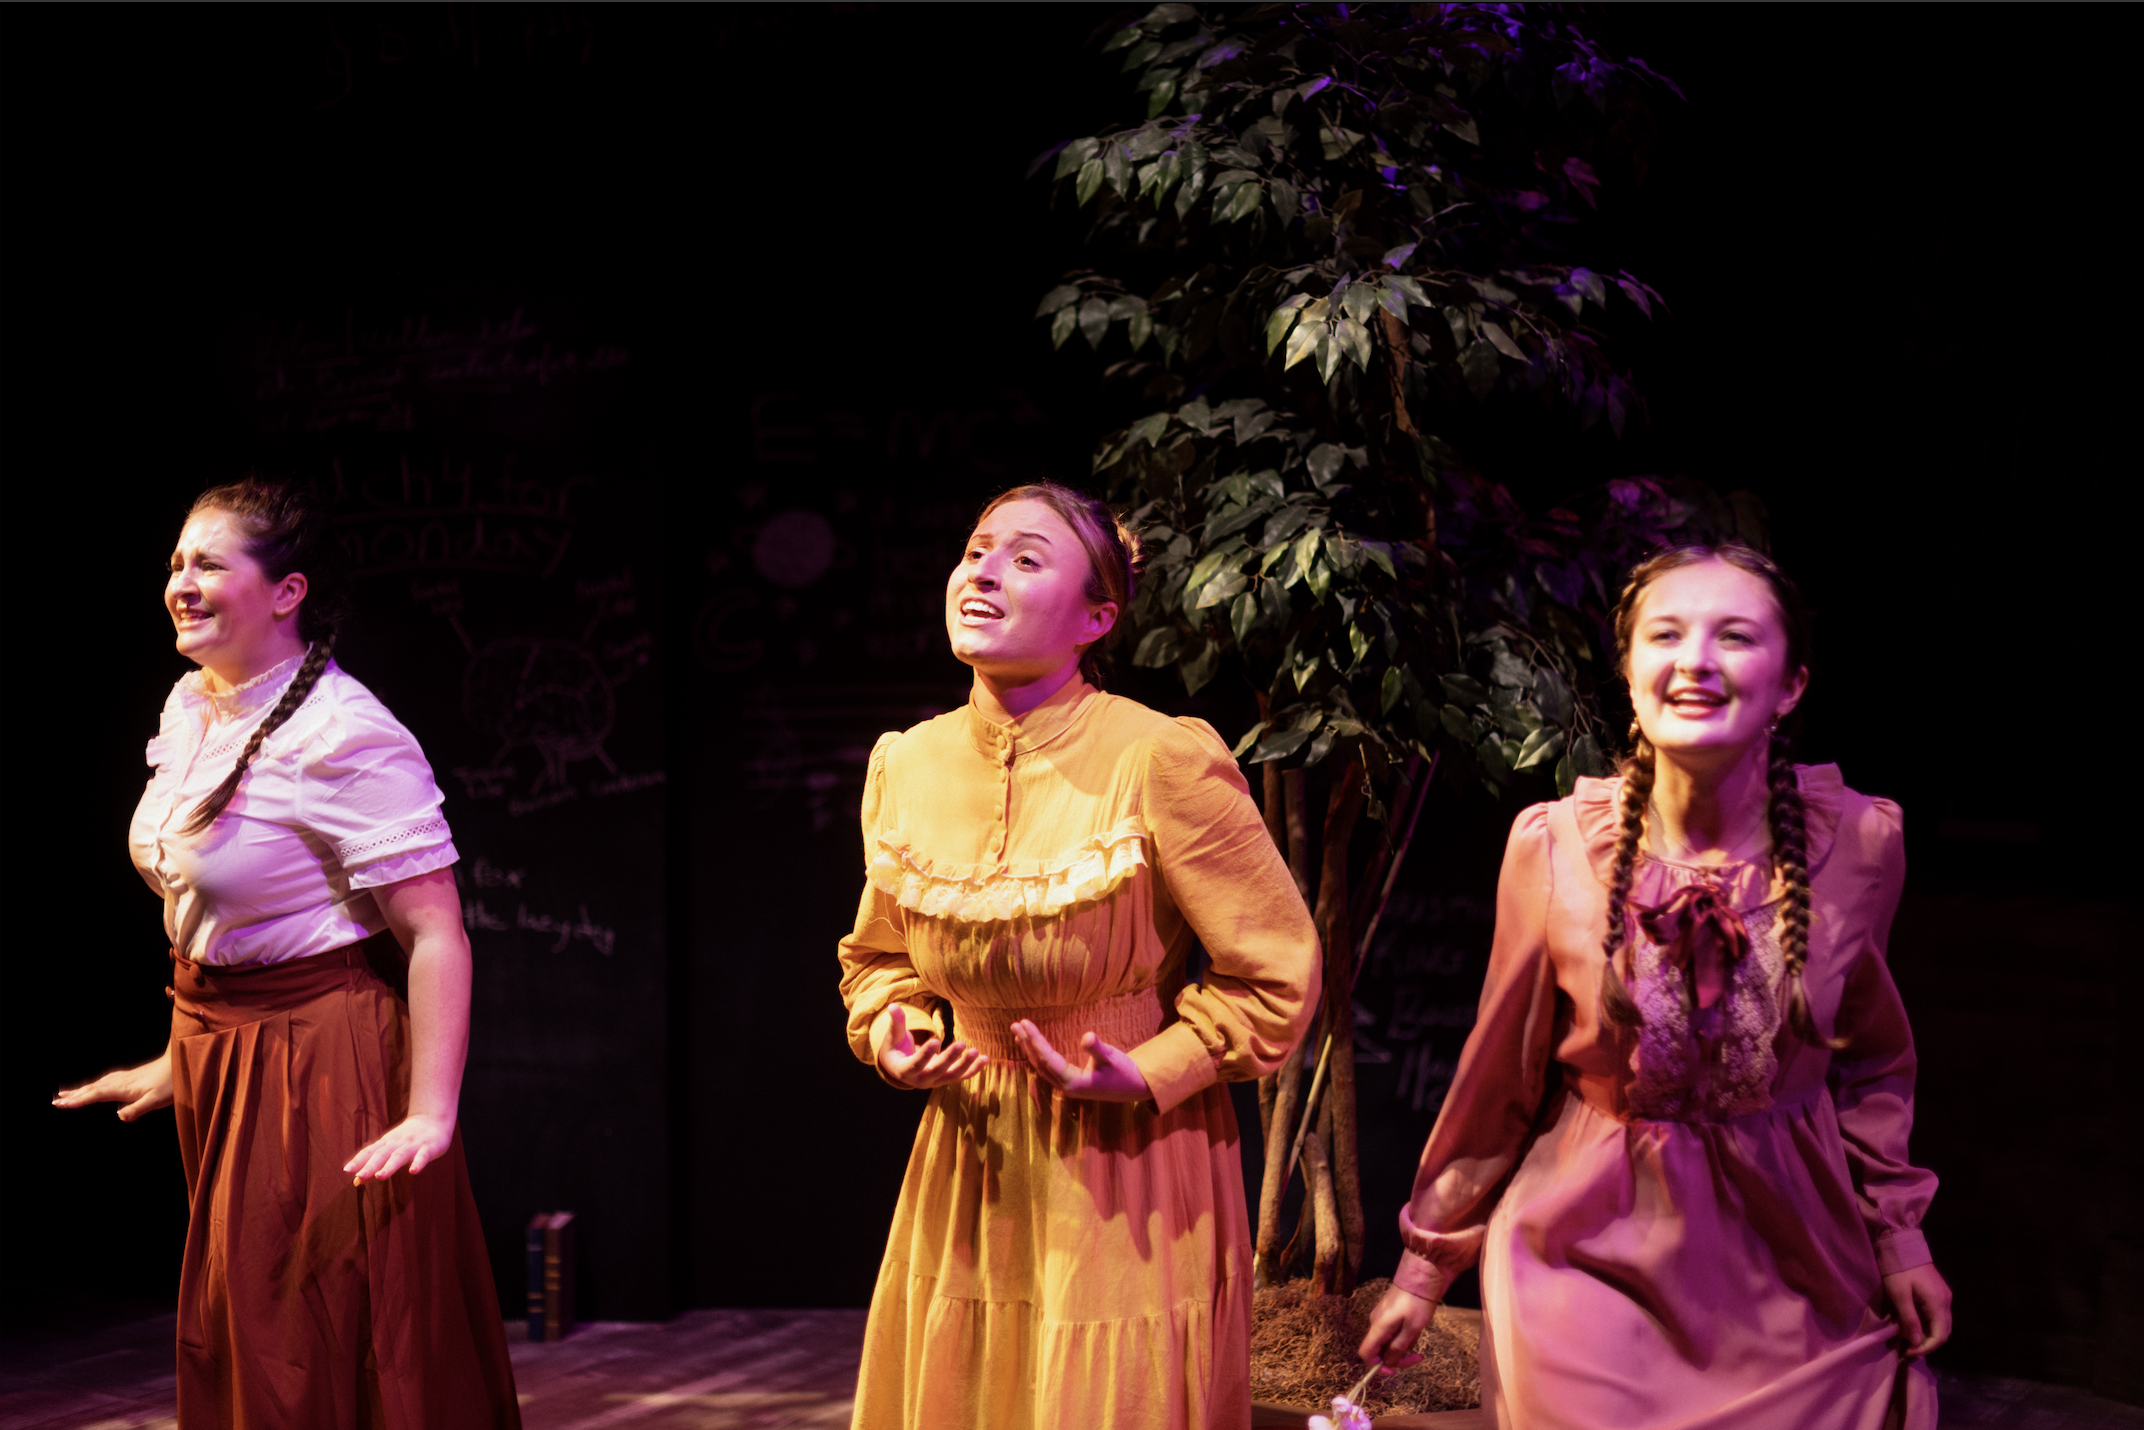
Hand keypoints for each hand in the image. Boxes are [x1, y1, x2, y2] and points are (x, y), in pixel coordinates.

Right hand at [53, 1052, 173, 1120]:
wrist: (180, 1064)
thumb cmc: (170, 1084)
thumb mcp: (156, 1101)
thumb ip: (138, 1109)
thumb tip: (119, 1116)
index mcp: (122, 1089)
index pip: (95, 1095)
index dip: (78, 1100)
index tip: (61, 1104)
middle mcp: (119, 1082)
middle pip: (91, 1089)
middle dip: (72, 1095)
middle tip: (54, 1102)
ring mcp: (123, 1078)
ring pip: (96, 1085)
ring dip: (79, 1090)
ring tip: (64, 1094)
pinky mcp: (128, 1077)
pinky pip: (104, 1081)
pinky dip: (92, 1085)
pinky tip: (92, 1087)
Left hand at [343, 1112, 455, 1181]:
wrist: (434, 1119)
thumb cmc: (408, 1139)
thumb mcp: (390, 1150)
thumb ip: (374, 1165)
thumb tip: (356, 1182)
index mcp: (387, 1143)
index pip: (370, 1151)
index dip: (359, 1160)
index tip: (347, 1170)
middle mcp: (398, 1142)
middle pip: (382, 1154)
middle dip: (370, 1165)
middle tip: (359, 1177)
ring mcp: (413, 1145)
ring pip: (400, 1155)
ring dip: (389, 1166)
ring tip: (379, 1177)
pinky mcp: (429, 1148)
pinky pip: (423, 1156)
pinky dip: (418, 1163)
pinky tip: (413, 1171)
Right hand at [876, 1004, 988, 1089]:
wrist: (900, 1067)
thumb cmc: (896, 1048)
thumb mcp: (894, 1036)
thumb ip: (896, 1022)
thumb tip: (892, 1005)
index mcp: (904, 1071)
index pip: (915, 1064)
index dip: (925, 1054)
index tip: (935, 1040)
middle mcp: (920, 1081)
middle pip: (936, 1071)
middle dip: (949, 1059)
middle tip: (962, 1044)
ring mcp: (934, 1082)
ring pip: (951, 1076)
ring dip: (965, 1066)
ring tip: (976, 1052)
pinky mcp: (945, 1079)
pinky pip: (961, 1076)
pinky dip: (973, 1069)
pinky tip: (985, 1059)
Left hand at [1010, 1021, 1150, 1102]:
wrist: (1134, 1088)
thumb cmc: (1124, 1072)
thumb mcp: (1112, 1058)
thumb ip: (1097, 1049)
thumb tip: (1087, 1036)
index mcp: (1074, 1082)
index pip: (1048, 1059)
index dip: (1035, 1041)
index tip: (1025, 1024)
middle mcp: (1066, 1086)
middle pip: (1040, 1064)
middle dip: (1027, 1044)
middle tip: (1014, 1025)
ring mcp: (1067, 1086)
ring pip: (1042, 1067)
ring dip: (1029, 1050)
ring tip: (1018, 1033)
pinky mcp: (1070, 1082)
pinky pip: (1048, 1069)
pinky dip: (1038, 1056)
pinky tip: (1032, 1047)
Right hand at [1358, 1282, 1435, 1370]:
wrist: (1421, 1277)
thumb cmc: (1417, 1303)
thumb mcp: (1412, 1329)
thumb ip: (1398, 1348)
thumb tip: (1388, 1363)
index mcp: (1378, 1327)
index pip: (1366, 1353)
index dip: (1377, 1367)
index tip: (1394, 1372)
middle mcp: (1376, 1323)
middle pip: (1379, 1349)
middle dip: (1397, 1358)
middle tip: (1418, 1357)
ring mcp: (1382, 1317)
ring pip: (1388, 1342)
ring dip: (1403, 1346)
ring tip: (1418, 1337)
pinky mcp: (1389, 1313)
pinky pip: (1393, 1332)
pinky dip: (1403, 1336)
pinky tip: (1415, 1329)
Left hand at [1882, 1263, 1952, 1357]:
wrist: (1901, 1243)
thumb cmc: (1898, 1269)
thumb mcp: (1899, 1295)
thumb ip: (1909, 1319)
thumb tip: (1916, 1342)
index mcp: (1939, 1303)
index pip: (1940, 1336)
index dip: (1925, 1348)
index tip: (1908, 1352)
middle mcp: (1946, 1301)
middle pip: (1943, 1332)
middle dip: (1927, 1343)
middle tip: (1907, 1349)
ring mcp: (1944, 1296)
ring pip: (1941, 1324)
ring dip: (1927, 1335)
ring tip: (1908, 1339)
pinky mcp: (1938, 1292)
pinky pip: (1937, 1315)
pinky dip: (1927, 1324)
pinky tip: (1913, 1325)